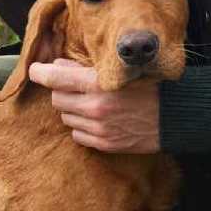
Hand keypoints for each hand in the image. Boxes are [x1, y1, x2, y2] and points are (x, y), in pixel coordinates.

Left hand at [28, 58, 160, 152]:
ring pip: (66, 117)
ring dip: (72, 109)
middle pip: (58, 99)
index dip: (41, 73)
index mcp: (99, 84)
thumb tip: (56, 66)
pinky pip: (77, 135)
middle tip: (75, 87)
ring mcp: (99, 128)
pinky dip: (82, 126)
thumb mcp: (120, 71)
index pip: (56, 79)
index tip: (35, 70)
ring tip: (91, 104)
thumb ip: (85, 69)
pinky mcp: (104, 143)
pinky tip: (97, 120)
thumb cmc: (149, 87)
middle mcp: (96, 107)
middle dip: (62, 91)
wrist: (175, 116)